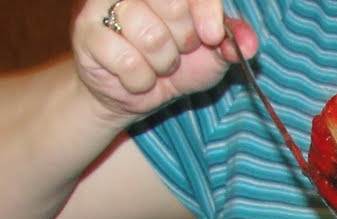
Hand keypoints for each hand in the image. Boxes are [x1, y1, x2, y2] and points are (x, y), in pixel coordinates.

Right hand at [72, 0, 244, 122]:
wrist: (136, 93)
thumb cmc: (175, 65)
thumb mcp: (212, 54)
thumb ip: (232, 42)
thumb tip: (250, 44)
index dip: (206, 9)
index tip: (212, 36)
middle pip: (172, 4)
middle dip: (184, 39)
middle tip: (177, 51)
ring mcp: (102, 6)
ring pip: (150, 35)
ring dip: (162, 64)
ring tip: (156, 65)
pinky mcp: (86, 32)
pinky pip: (127, 60)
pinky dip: (140, 79)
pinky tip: (136, 76)